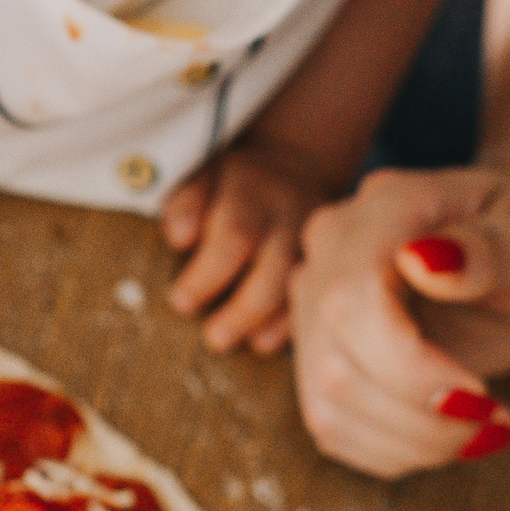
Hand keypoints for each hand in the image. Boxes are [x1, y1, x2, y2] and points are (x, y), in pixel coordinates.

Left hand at [159, 138, 334, 354]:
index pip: (234, 233)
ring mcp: (314, 240)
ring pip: (301, 284)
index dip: (208, 273)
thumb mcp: (205, 176)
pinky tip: (271, 342)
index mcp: (251, 192)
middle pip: (274, 265)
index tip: (180, 302)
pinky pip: (318, 295)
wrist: (300, 165)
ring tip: (250, 345)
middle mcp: (289, 216)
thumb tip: (179, 238)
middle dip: (244, 308)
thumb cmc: (236, 183)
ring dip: (274, 319)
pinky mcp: (330, 259)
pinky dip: (296, 323)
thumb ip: (187, 203)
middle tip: (214, 337)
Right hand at [289, 166, 509, 476]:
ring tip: (480, 430)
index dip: (409, 368)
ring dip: (412, 443)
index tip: (482, 397)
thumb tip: (421, 261)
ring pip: (328, 408)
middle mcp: (327, 255)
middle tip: (499, 421)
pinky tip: (447, 433)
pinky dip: (395, 451)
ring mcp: (314, 307)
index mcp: (377, 211)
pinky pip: (335, 428)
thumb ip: (488, 249)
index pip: (353, 301)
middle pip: (336, 366)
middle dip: (422, 418)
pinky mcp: (321, 355)